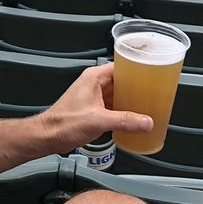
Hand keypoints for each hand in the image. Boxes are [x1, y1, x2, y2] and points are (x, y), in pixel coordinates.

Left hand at [32, 64, 151, 154]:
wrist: (48, 137)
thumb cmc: (64, 123)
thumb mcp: (99, 121)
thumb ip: (125, 121)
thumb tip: (146, 122)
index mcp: (94, 77)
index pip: (120, 66)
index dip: (136, 70)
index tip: (151, 75)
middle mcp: (94, 83)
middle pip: (121, 81)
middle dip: (136, 88)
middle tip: (153, 93)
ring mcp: (93, 96)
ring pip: (117, 94)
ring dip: (130, 100)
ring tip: (147, 106)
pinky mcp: (93, 109)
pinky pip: (113, 105)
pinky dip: (123, 110)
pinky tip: (133, 118)